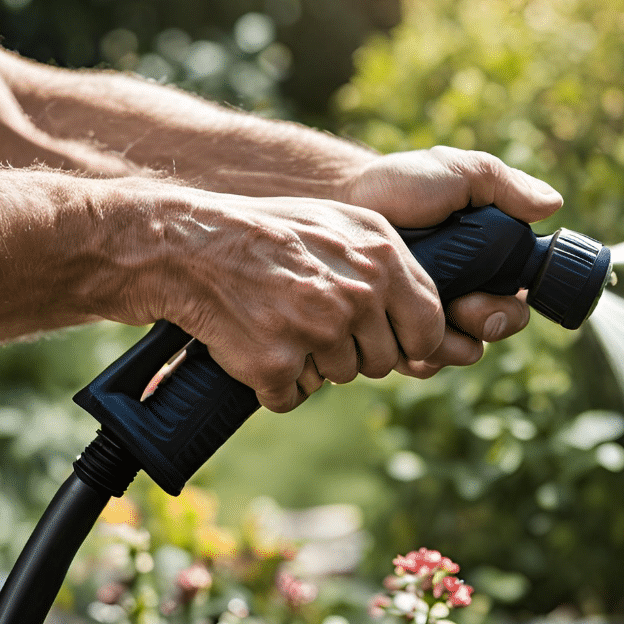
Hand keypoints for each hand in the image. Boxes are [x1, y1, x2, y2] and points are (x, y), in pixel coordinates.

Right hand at [124, 192, 446, 411]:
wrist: (188, 245)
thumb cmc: (269, 235)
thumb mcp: (341, 226)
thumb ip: (390, 269)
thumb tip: (435, 329)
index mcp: (381, 258)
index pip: (430, 327)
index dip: (412, 343)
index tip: (392, 342)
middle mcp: (357, 295)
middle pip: (383, 361)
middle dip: (353, 352)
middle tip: (312, 321)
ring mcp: (317, 331)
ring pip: (339, 378)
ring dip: (311, 363)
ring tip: (279, 320)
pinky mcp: (277, 363)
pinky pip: (293, 396)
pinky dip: (274, 382)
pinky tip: (256, 343)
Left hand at [344, 145, 562, 373]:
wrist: (342, 201)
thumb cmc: (401, 184)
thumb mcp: (456, 173)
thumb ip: (502, 184)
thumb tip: (551, 204)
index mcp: (489, 265)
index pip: (516, 305)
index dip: (508, 311)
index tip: (484, 298)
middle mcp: (465, 297)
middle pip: (490, 335)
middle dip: (479, 327)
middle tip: (456, 305)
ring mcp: (430, 318)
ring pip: (454, 354)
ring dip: (442, 343)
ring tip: (413, 313)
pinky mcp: (396, 333)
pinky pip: (416, 362)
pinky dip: (410, 354)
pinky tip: (390, 327)